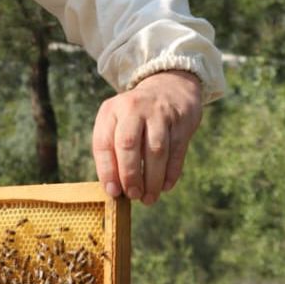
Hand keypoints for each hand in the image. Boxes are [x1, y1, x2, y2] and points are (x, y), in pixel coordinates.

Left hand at [92, 70, 201, 204]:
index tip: (112, 192)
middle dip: (130, 175)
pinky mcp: (181, 120)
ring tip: (149, 198)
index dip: (107, 170)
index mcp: (111, 110)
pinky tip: (165, 186)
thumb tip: (114, 188)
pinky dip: (171, 172)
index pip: (103, 143)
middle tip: (133, 195)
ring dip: (152, 179)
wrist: (169, 86)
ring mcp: (159, 113)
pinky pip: (176, 151)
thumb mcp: (117, 121)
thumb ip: (113, 149)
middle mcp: (133, 108)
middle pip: (128, 145)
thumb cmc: (136, 115)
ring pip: (155, 150)